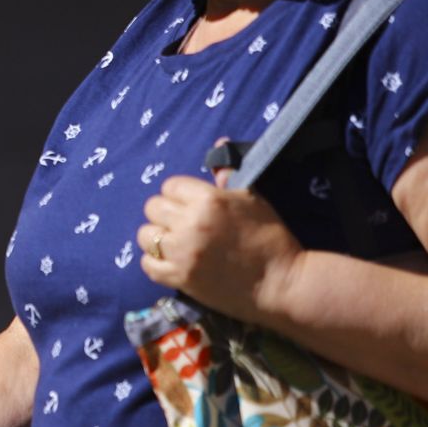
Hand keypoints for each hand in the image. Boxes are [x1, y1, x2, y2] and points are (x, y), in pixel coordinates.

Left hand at [137, 169, 303, 321]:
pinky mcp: (180, 278)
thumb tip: (220, 142)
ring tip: (173, 242)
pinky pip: (147, 265)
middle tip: (180, 223)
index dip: (178, 193)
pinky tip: (169, 261)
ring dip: (156, 237)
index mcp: (209, 200)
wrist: (282, 283)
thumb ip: (229, 175)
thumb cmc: (270, 238)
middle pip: (153, 207)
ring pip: (145, 235)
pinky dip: (154, 262)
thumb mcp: (253, 199)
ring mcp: (183, 253)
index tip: (188, 203)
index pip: (171, 185)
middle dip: (164, 212)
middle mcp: (191, 223)